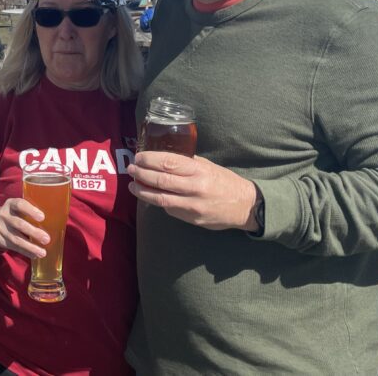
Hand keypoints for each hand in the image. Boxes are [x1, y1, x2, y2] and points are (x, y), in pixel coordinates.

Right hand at [0, 198, 49, 258]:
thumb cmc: (15, 214)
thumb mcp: (19, 209)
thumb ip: (31, 212)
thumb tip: (54, 220)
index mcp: (11, 204)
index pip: (20, 205)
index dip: (31, 211)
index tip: (42, 217)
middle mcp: (4, 215)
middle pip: (19, 224)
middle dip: (34, 232)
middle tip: (47, 239)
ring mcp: (0, 228)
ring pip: (16, 239)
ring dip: (30, 247)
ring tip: (43, 252)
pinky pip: (13, 247)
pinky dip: (25, 252)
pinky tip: (34, 255)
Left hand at [127, 151, 258, 230]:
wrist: (245, 206)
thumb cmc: (224, 181)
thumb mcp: (208, 166)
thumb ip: (187, 163)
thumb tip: (162, 157)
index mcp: (199, 170)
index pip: (168, 163)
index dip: (150, 160)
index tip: (139, 157)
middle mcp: (195, 187)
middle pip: (161, 180)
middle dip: (141, 174)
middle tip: (131, 169)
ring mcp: (193, 206)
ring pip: (160, 199)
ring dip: (143, 191)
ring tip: (132, 185)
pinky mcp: (192, 219)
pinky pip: (170, 210)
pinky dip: (157, 202)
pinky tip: (150, 197)